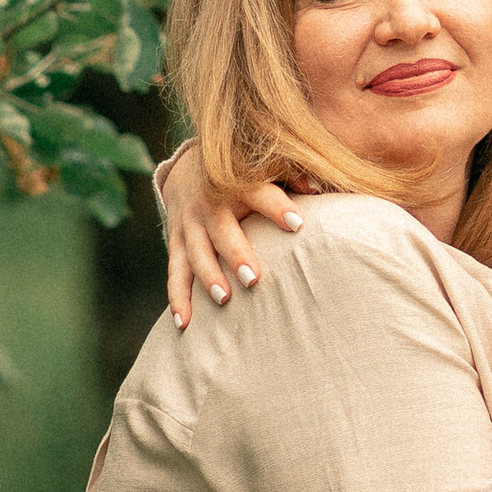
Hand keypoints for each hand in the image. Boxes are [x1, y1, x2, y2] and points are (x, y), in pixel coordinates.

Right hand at [156, 138, 305, 327]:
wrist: (187, 168)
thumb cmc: (241, 174)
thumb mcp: (264, 168)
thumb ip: (290, 177)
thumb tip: (316, 192)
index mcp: (236, 184)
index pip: (259, 193)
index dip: (277, 207)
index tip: (298, 224)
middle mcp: (210, 205)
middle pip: (223, 230)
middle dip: (236, 254)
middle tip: (253, 279)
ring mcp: (190, 225)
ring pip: (197, 253)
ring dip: (209, 276)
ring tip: (224, 299)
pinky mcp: (176, 242)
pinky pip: (175, 272)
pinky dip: (178, 298)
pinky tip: (183, 323)